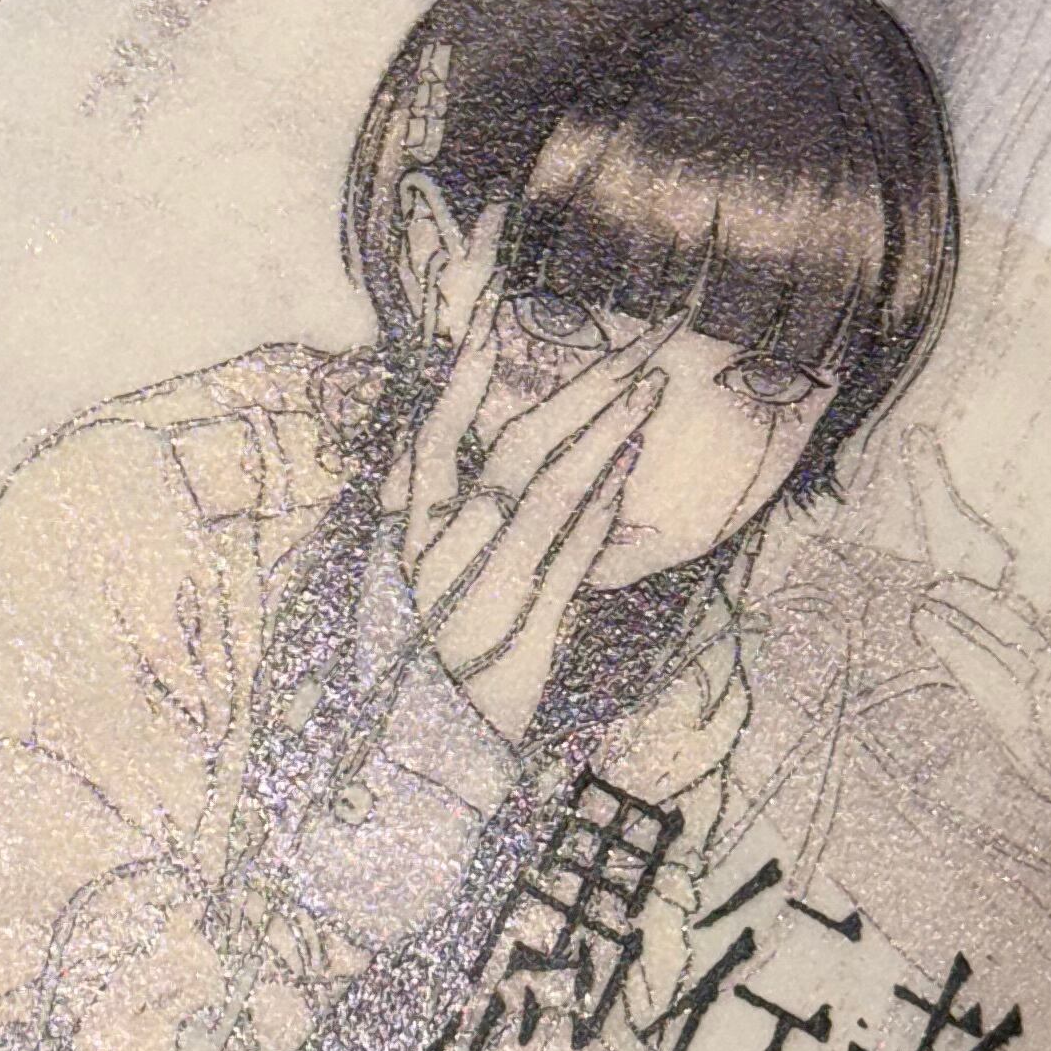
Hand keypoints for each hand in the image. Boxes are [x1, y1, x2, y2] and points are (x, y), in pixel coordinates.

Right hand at [393, 234, 658, 747]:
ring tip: (652, 383)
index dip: (466, 348)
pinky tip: (629, 460)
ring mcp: (473, 589)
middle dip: (579, 382)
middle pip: (510, 444)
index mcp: (403, 526)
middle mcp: (432, 547)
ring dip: (603, 431)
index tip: (498, 281)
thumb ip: (409, 509)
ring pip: (544, 488)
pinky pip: (563, 555)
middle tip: (642, 335)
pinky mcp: (515, 634)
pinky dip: (595, 505)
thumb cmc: (413, 665)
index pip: (435, 418)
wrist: (409, 770)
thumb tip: (414, 442)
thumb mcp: (398, 577)